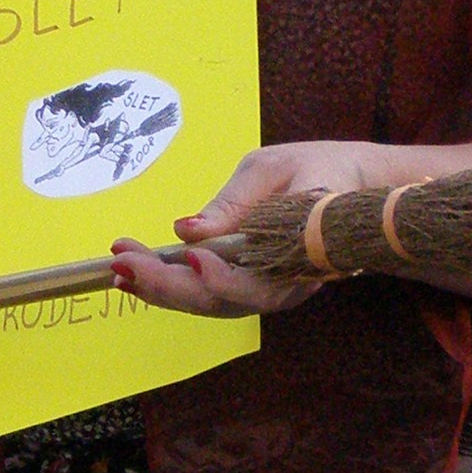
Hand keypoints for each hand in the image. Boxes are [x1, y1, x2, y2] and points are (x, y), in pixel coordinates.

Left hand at [114, 141, 406, 317]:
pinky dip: (174, 285)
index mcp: (303, 254)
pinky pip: (213, 294)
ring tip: (119, 269)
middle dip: (168, 286)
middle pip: (224, 302)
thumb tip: (184, 230)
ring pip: (213, 304)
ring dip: (162, 289)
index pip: (259, 285)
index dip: (223, 279)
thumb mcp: (272, 169)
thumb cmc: (317, 167)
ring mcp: (272, 290)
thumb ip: (232, 203)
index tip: (190, 256)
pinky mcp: (255, 285)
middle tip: (122, 264)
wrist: (352, 181)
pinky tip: (138, 274)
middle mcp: (287, 285)